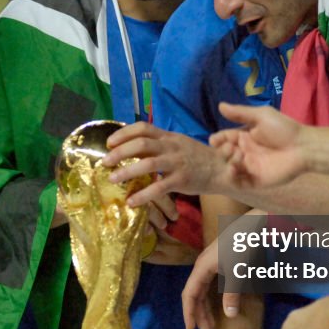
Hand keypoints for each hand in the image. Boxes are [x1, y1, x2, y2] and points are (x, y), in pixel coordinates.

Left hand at [103, 123, 233, 203]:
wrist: (222, 168)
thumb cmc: (196, 157)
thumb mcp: (178, 144)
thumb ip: (159, 144)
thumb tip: (132, 147)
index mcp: (168, 136)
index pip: (143, 127)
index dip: (124, 133)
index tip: (109, 142)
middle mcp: (171, 147)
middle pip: (141, 143)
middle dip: (120, 152)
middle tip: (105, 162)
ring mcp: (177, 163)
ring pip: (148, 164)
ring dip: (127, 171)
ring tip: (112, 179)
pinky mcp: (182, 180)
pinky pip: (159, 187)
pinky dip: (143, 195)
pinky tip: (131, 201)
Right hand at [181, 239, 240, 328]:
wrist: (251, 225)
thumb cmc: (242, 246)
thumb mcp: (237, 271)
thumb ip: (232, 293)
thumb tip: (230, 315)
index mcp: (201, 268)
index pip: (189, 294)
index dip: (189, 312)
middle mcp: (202, 267)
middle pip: (194, 294)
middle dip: (198, 314)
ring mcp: (209, 265)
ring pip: (202, 291)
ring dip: (205, 308)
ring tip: (210, 325)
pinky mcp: (218, 263)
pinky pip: (209, 286)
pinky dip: (211, 299)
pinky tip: (216, 307)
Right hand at [211, 104, 308, 187]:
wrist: (303, 147)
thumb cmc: (284, 129)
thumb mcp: (261, 116)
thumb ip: (240, 113)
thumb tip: (220, 106)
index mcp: (245, 137)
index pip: (225, 138)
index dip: (218, 139)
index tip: (215, 140)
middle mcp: (245, 152)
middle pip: (224, 154)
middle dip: (222, 151)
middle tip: (231, 148)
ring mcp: (249, 168)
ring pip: (229, 168)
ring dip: (228, 162)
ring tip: (237, 156)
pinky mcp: (255, 181)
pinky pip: (238, 182)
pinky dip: (231, 178)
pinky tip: (233, 169)